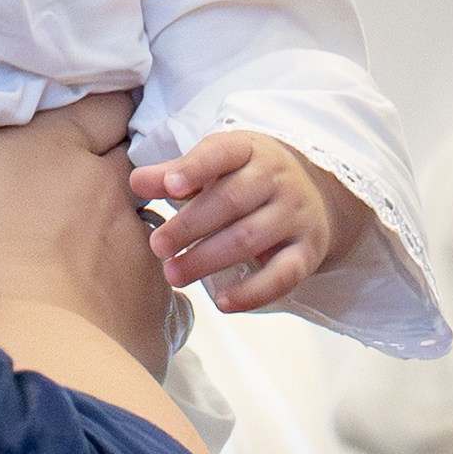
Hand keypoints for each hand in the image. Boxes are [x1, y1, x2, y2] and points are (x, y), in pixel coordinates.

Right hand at [0, 76, 174, 381]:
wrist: (23, 361)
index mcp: (54, 146)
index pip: (104, 101)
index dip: (99, 106)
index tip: (84, 115)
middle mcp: (109, 183)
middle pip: (134, 149)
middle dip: (119, 155)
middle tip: (88, 175)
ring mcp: (140, 240)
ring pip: (151, 213)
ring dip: (129, 219)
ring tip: (98, 242)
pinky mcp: (157, 298)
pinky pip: (161, 276)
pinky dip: (141, 279)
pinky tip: (112, 299)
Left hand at [128, 129, 366, 315]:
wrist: (316, 197)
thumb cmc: (248, 179)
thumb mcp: (216, 167)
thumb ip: (175, 174)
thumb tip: (135, 182)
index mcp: (250, 150)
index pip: (222, 153)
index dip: (195, 168)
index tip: (170, 187)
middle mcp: (278, 179)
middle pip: (231, 201)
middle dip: (190, 226)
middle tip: (157, 246)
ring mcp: (296, 215)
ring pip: (250, 238)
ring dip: (208, 259)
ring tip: (173, 274)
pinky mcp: (307, 251)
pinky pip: (282, 275)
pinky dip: (252, 292)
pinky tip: (221, 303)